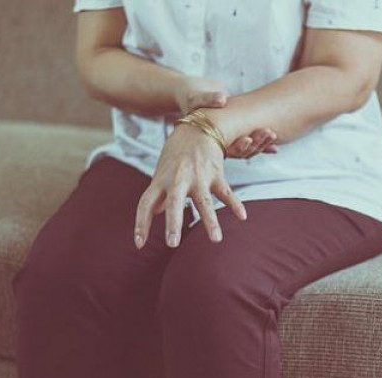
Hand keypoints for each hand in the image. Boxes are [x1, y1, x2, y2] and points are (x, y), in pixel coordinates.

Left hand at [134, 123, 246, 248]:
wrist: (197, 128)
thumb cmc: (176, 155)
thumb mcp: (162, 173)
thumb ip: (159, 194)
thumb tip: (154, 212)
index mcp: (160, 180)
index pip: (146, 204)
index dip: (141, 224)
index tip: (139, 244)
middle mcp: (178, 179)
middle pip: (174, 203)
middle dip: (173, 223)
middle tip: (172, 244)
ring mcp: (198, 177)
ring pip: (204, 202)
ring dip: (210, 221)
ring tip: (216, 240)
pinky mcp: (215, 174)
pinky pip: (226, 192)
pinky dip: (235, 204)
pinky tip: (243, 217)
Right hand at [173, 76, 278, 157]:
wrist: (194, 95)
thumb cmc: (192, 96)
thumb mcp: (196, 97)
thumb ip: (208, 99)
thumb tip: (222, 99)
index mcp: (207, 142)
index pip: (225, 149)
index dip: (238, 146)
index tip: (248, 139)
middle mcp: (219, 146)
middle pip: (239, 152)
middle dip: (255, 144)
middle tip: (269, 133)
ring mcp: (230, 143)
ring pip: (247, 149)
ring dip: (261, 144)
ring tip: (273, 134)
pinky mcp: (237, 136)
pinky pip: (251, 142)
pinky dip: (262, 146)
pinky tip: (275, 149)